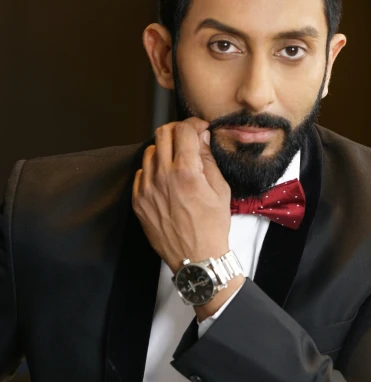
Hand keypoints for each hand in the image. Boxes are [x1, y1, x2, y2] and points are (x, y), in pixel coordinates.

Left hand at [132, 117, 231, 272]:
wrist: (196, 257)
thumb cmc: (212, 226)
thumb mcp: (220, 190)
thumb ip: (208, 159)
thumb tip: (201, 137)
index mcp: (186, 172)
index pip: (183, 130)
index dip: (194, 124)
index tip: (200, 128)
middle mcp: (162, 177)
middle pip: (162, 133)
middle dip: (177, 130)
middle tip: (188, 138)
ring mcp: (147, 189)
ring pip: (149, 151)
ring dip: (164, 150)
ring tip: (177, 161)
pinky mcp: (138, 201)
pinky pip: (141, 173)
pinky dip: (153, 170)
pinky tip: (166, 179)